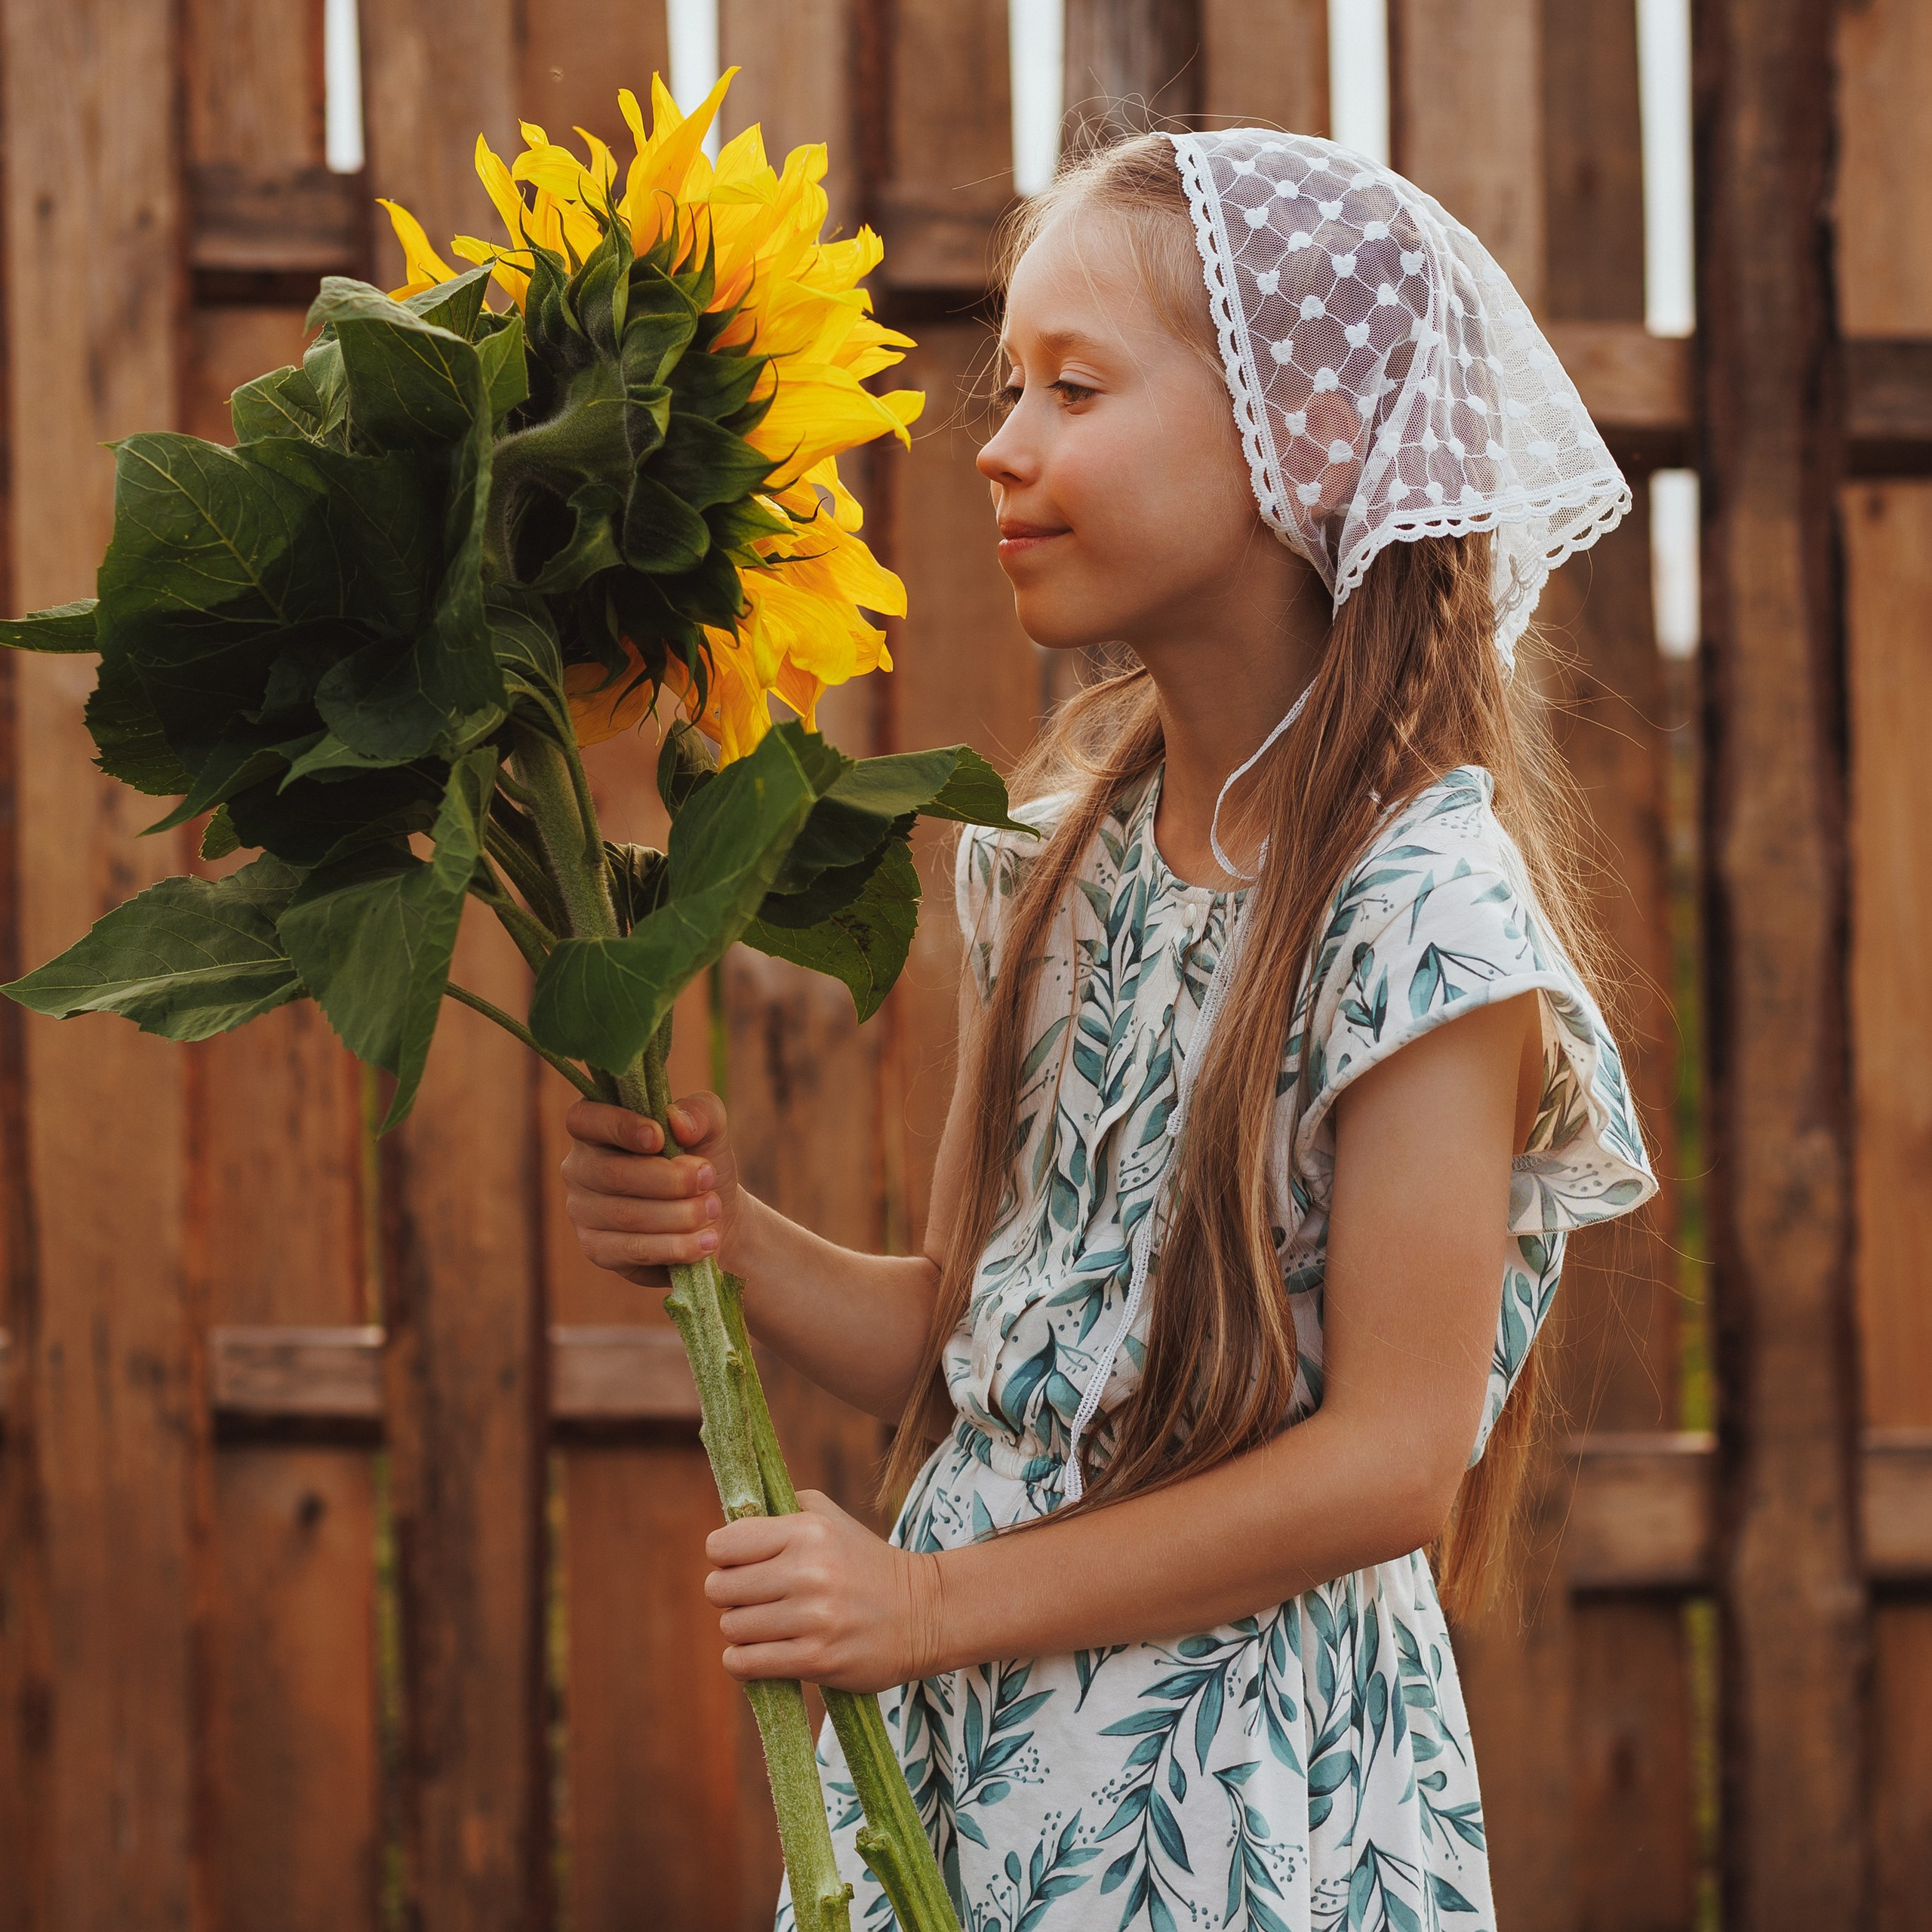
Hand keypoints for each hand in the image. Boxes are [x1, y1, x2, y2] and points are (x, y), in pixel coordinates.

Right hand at [560, 1091, 741, 1286]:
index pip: (584, 1119)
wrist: (716, 1218)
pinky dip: (675, 1246)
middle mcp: (581, 1167)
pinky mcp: (597, 1249)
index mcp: (597, 1128)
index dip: (619, 1126)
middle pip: (611, 1173)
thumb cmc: (701, 1165)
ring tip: (713, 1210)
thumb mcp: (711, 1129)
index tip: (659, 1137)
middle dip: (669, 1178)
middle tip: (708, 1178)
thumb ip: (700, 1112)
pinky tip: (706, 1241)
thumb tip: (678, 1123)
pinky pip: (632, 1249)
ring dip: (679, 1214)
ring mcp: (583, 1210)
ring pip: (626, 1214)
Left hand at [704, 1490, 946, 1693]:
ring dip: (741, 1630)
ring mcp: (813, 1618)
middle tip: (754, 1597)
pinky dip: (743, 1662)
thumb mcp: (828, 1518)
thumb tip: (727, 1525)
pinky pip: (746, 1664)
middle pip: (719, 1589)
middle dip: (729, 1595)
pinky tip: (761, 1653)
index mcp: (807, 1531)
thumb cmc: (864, 1562)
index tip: (740, 1563)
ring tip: (766, 1624)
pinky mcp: (817, 1659)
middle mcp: (808, 1571)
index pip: (723, 1544)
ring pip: (731, 1628)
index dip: (724, 1556)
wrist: (923, 1613)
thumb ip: (779, 1510)